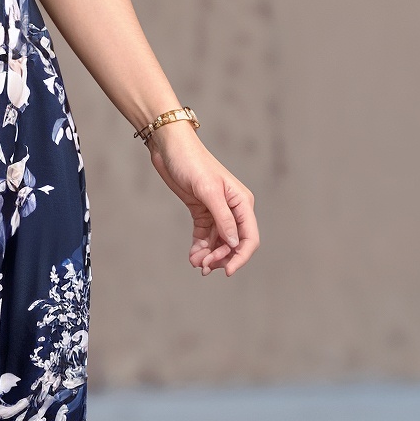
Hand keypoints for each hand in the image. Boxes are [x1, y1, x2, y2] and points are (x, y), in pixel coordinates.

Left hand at [148, 124, 259, 275]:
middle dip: (221, 258)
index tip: (227, 271)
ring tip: (195, 263)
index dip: (241, 257)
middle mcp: (233, 209)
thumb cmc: (192, 163)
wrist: (170, 149)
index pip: (249, 238)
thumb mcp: (208, 191)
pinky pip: (204, 236)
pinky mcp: (201, 212)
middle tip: (203, 267)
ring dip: (209, 256)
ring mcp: (217, 211)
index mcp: (242, 203)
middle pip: (233, 244)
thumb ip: (223, 218)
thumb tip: (234, 243)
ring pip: (218, 242)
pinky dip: (200, 248)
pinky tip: (192, 256)